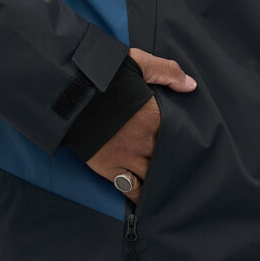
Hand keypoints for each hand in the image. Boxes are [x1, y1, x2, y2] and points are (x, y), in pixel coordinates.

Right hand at [86, 48, 196, 204]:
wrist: (67, 91)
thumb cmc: (103, 73)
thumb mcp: (138, 62)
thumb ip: (167, 71)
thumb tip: (191, 85)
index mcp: (156, 116)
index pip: (181, 136)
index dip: (186, 142)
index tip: (191, 145)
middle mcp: (147, 141)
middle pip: (170, 159)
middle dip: (176, 163)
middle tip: (184, 168)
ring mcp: (128, 157)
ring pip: (155, 177)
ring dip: (161, 180)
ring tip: (168, 185)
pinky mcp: (109, 168)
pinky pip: (132, 189)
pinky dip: (141, 195)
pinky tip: (147, 198)